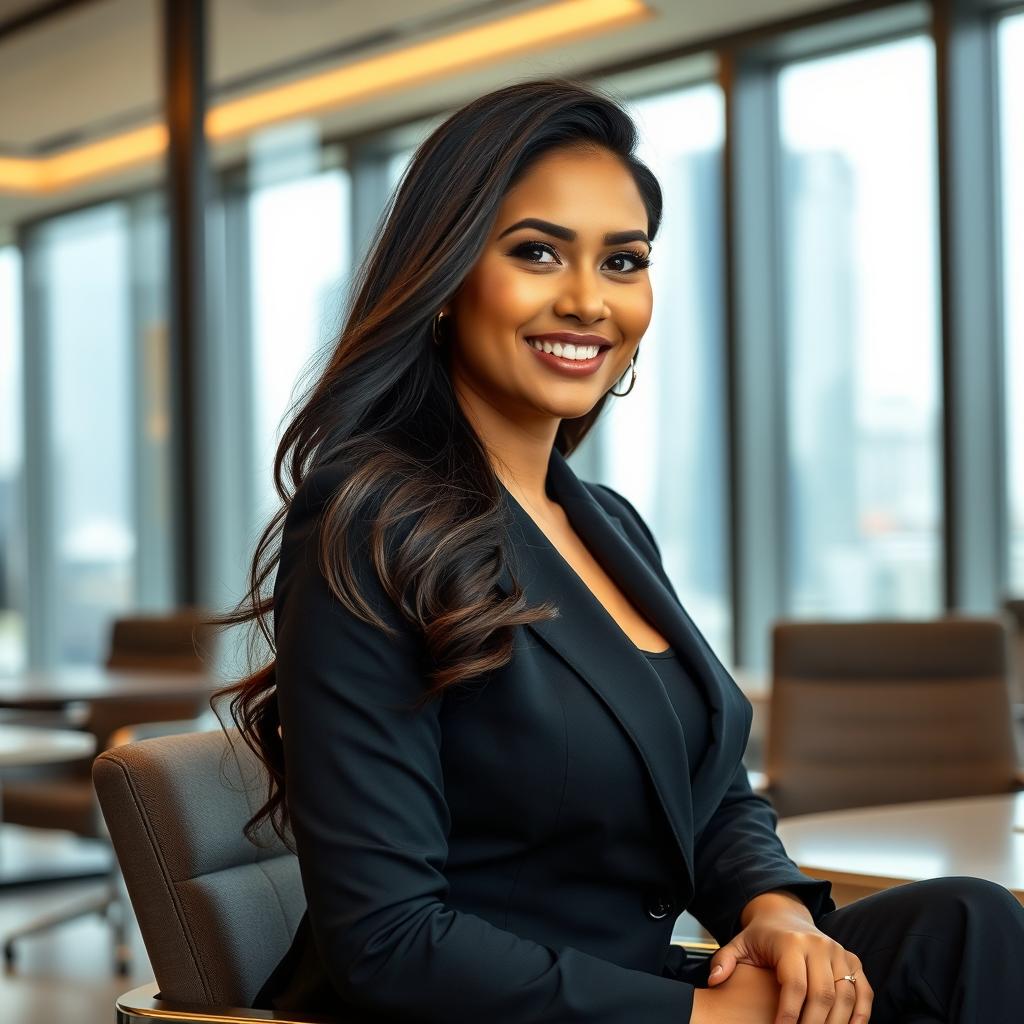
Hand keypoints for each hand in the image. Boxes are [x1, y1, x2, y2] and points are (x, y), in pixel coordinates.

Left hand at [704, 891, 872, 1023]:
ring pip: (845, 996)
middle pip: (822, 993)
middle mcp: (819, 945)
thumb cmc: (761, 937)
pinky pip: (864, 992)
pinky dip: (861, 1016)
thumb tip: (714, 980)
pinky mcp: (853, 961)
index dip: (789, 1014)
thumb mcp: (739, 944)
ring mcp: (839, 952)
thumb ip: (724, 961)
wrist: (785, 916)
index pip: (794, 984)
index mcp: (790, 942)